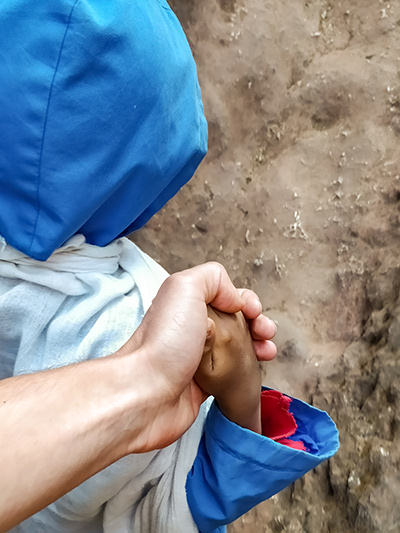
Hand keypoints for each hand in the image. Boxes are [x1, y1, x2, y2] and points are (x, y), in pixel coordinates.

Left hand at [117, 262, 275, 451]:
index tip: (253, 310)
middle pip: (233, 318)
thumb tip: (233, 298)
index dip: (244, 299)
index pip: (223, 294)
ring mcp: (197, 356)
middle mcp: (190, 327)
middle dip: (257, 321)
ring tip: (267, 350)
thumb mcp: (185, 287)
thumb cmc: (164, 342)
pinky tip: (256, 366)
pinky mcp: (204, 383)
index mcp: (184, 303)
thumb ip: (212, 278)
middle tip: (265, 332)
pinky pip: (233, 370)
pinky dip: (249, 366)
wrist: (148, 394)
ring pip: (237, 344)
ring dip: (258, 343)